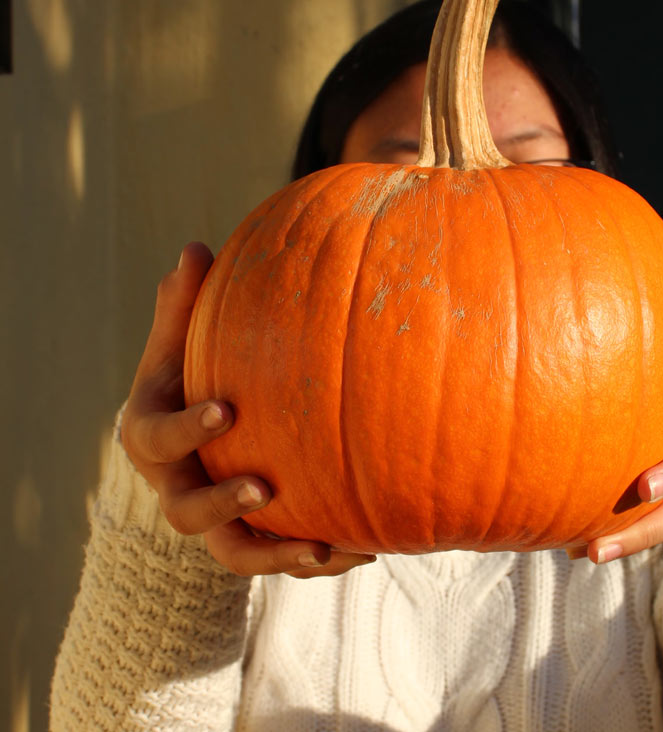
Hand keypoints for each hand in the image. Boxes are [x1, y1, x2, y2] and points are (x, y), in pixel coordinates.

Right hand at [121, 242, 375, 577]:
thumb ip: (182, 305)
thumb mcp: (177, 342)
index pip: (156, 439)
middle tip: (262, 488)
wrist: (192, 433)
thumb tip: (195, 248)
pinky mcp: (247, 538)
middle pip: (185, 513)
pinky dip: (314, 560)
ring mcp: (211, 520)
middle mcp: (175, 486)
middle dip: (221, 505)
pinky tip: (365, 549)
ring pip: (234, 554)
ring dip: (278, 555)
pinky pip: (277, 559)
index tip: (226, 410)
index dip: (186, 430)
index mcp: (151, 436)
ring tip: (327, 548)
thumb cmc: (185, 376)